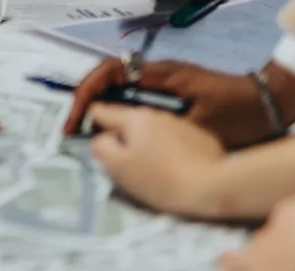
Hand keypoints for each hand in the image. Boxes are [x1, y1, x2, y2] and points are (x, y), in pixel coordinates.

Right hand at [64, 58, 281, 146]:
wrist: (273, 104)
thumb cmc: (241, 114)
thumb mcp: (203, 124)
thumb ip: (165, 122)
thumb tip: (126, 126)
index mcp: (162, 75)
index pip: (110, 72)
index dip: (87, 92)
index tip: (76, 119)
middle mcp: (158, 72)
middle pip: (108, 75)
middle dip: (85, 97)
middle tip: (71, 127)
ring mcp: (164, 79)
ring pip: (118, 83)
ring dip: (98, 101)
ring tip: (85, 128)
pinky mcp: (171, 90)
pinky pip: (133, 92)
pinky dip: (115, 105)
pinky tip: (113, 126)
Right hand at [85, 101, 226, 216]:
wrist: (216, 187)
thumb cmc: (163, 178)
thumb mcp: (122, 166)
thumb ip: (103, 147)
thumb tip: (100, 138)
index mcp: (136, 115)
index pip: (102, 107)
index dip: (85, 118)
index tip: (78, 134)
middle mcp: (158, 111)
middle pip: (125, 115)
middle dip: (113, 129)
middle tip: (107, 151)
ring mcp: (180, 123)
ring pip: (148, 125)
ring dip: (137, 138)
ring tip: (136, 161)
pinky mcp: (199, 136)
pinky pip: (168, 135)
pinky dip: (158, 145)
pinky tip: (164, 164)